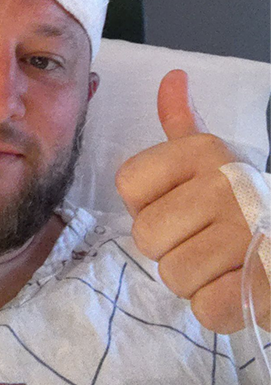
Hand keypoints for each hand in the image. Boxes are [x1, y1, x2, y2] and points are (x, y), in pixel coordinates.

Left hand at [115, 69, 270, 333]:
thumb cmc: (240, 203)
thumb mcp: (210, 158)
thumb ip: (181, 122)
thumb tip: (171, 77)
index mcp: (202, 150)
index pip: (128, 183)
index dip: (147, 205)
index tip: (180, 205)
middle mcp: (226, 182)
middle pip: (146, 235)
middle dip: (171, 247)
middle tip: (205, 239)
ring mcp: (247, 232)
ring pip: (174, 275)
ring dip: (195, 279)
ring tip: (224, 262)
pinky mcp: (262, 285)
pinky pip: (206, 308)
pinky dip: (219, 307)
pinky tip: (239, 285)